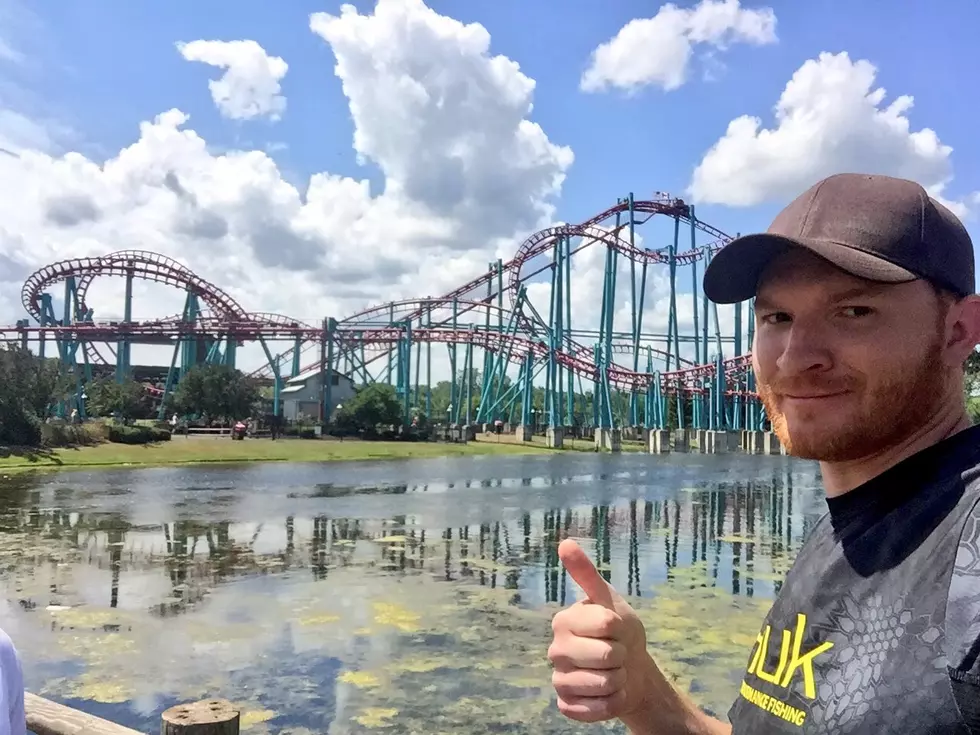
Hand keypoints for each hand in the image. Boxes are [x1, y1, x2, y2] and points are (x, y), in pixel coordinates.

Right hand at [548, 538, 650, 722]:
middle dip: (622, 655)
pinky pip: (596, 710)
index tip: (616, 627)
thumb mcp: (609, 599)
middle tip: (616, 652)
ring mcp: (559, 679)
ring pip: (604, 684)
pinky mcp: (566, 705)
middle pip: (607, 655)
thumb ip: (587, 574)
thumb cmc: (620, 631)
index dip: (620, 627)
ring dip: (619, 680)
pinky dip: (611, 704)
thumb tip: (565, 543)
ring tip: (613, 672)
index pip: (606, 624)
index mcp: (563, 620)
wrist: (631, 668)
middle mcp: (555, 649)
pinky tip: (607, 694)